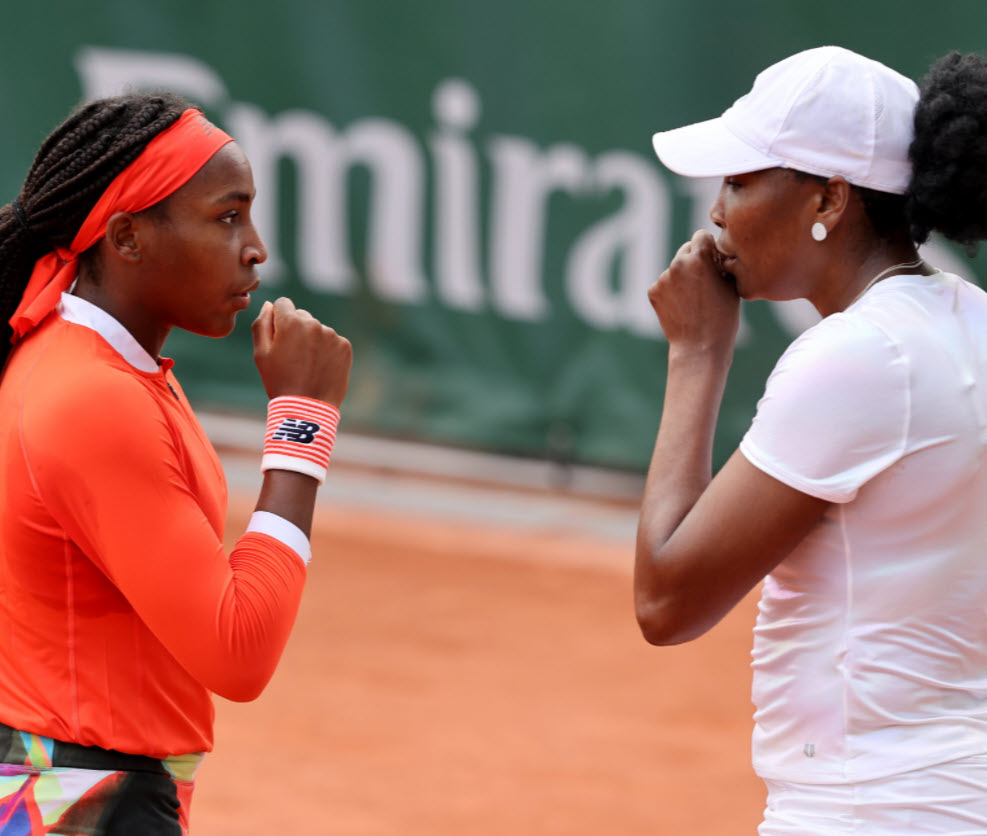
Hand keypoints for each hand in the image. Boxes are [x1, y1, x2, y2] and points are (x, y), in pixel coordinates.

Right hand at [251, 297, 352, 405]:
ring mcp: (332, 334)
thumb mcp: (261, 354)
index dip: (278, 319)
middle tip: (292, 357)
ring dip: (312, 341)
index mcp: (291, 321)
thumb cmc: (279, 381)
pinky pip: (332, 341)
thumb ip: (262, 324)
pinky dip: (326, 351)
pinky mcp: (345, 346)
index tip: (279, 337)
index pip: (283, 304)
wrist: (308, 408)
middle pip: (302, 316)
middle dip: (296, 329)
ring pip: (318, 330)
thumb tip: (269, 305)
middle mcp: (314, 323)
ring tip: (307, 366)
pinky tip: (320, 368)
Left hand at [648, 230, 740, 354]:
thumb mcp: (731, 284)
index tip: (714, 260)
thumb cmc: (723, 317)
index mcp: (699, 257)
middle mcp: (677, 263)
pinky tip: (682, 306)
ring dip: (683, 276)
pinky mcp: (653, 291)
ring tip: (695, 299)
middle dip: (694, 260)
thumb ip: (721, 262)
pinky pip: (664, 283)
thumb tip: (716, 250)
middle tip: (705, 281)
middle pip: (686, 249)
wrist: (700, 347)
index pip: (701, 235)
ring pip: (675, 268)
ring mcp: (663, 278)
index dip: (709, 248)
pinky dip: (671, 291)